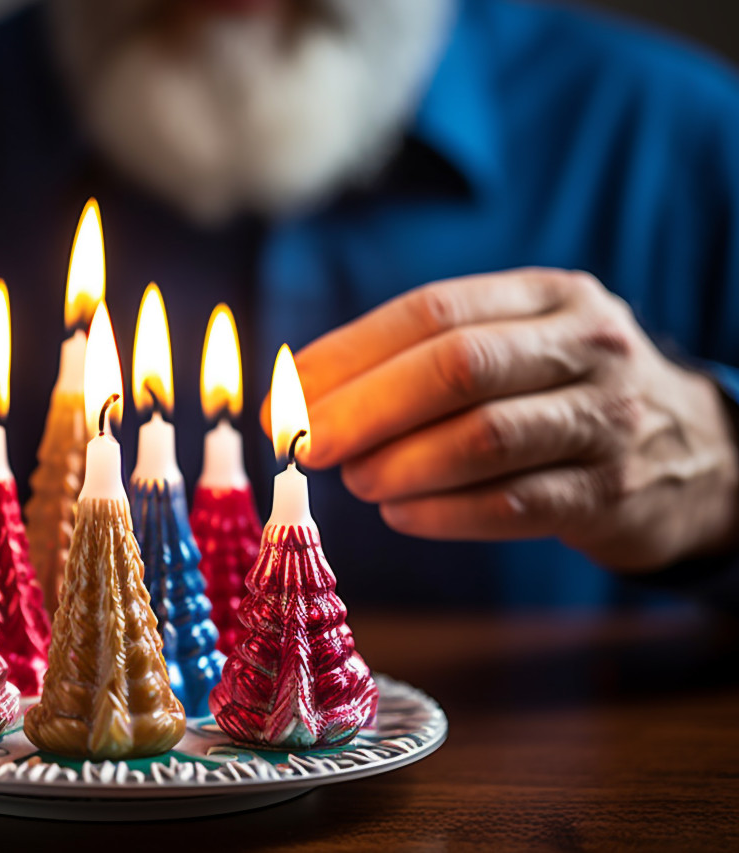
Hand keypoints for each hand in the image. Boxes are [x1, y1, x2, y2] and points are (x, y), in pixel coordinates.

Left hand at [281, 268, 738, 570]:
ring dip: (400, 464)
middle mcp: (585, 347)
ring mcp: (606, 421)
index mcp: (547, 297)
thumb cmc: (565, 394)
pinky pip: (511, 504)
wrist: (701, 454)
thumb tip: (302, 388)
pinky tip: (402, 515)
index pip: (431, 311)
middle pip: (455, 367)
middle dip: (364, 409)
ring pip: (483, 437)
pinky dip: (443, 513)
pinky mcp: (610, 496)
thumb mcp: (517, 346)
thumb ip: (424, 357)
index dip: (348, 353)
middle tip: (306, 445)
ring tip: (357, 481)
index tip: (287, 393)